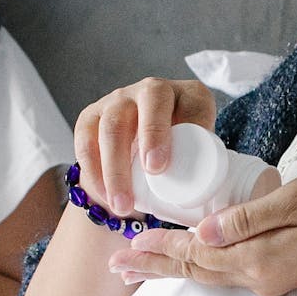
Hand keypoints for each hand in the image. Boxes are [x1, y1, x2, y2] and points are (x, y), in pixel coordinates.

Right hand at [74, 77, 215, 215]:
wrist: (139, 151)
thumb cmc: (178, 156)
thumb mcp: (199, 155)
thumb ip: (209, 167)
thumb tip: (207, 199)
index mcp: (188, 96)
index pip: (192, 102)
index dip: (190, 124)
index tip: (170, 162)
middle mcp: (152, 90)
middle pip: (150, 101)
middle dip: (151, 135)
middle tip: (153, 172)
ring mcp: (119, 101)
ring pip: (113, 126)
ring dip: (116, 168)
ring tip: (123, 205)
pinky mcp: (91, 117)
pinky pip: (87, 142)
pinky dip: (94, 173)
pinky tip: (105, 197)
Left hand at [106, 168, 296, 295]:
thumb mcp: (296, 200)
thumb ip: (247, 218)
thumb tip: (200, 231)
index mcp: (258, 260)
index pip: (195, 254)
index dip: (159, 248)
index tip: (125, 245)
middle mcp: (260, 278)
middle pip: (195, 273)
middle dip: (155, 266)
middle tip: (115, 266)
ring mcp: (271, 281)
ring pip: (209, 276)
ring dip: (172, 270)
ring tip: (137, 270)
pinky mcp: (282, 275)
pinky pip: (228, 274)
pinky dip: (199, 267)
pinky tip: (187, 263)